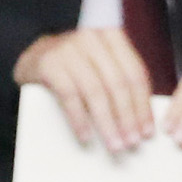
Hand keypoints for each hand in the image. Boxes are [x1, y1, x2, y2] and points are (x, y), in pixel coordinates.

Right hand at [16, 26, 157, 152]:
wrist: (35, 57)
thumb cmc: (76, 67)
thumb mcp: (101, 64)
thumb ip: (120, 80)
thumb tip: (141, 122)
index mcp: (112, 36)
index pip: (135, 74)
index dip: (143, 106)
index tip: (147, 132)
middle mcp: (92, 38)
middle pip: (117, 83)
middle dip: (127, 117)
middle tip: (131, 142)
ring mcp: (69, 49)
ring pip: (95, 92)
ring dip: (107, 123)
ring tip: (114, 144)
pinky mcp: (50, 63)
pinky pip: (69, 96)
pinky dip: (79, 120)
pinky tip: (86, 137)